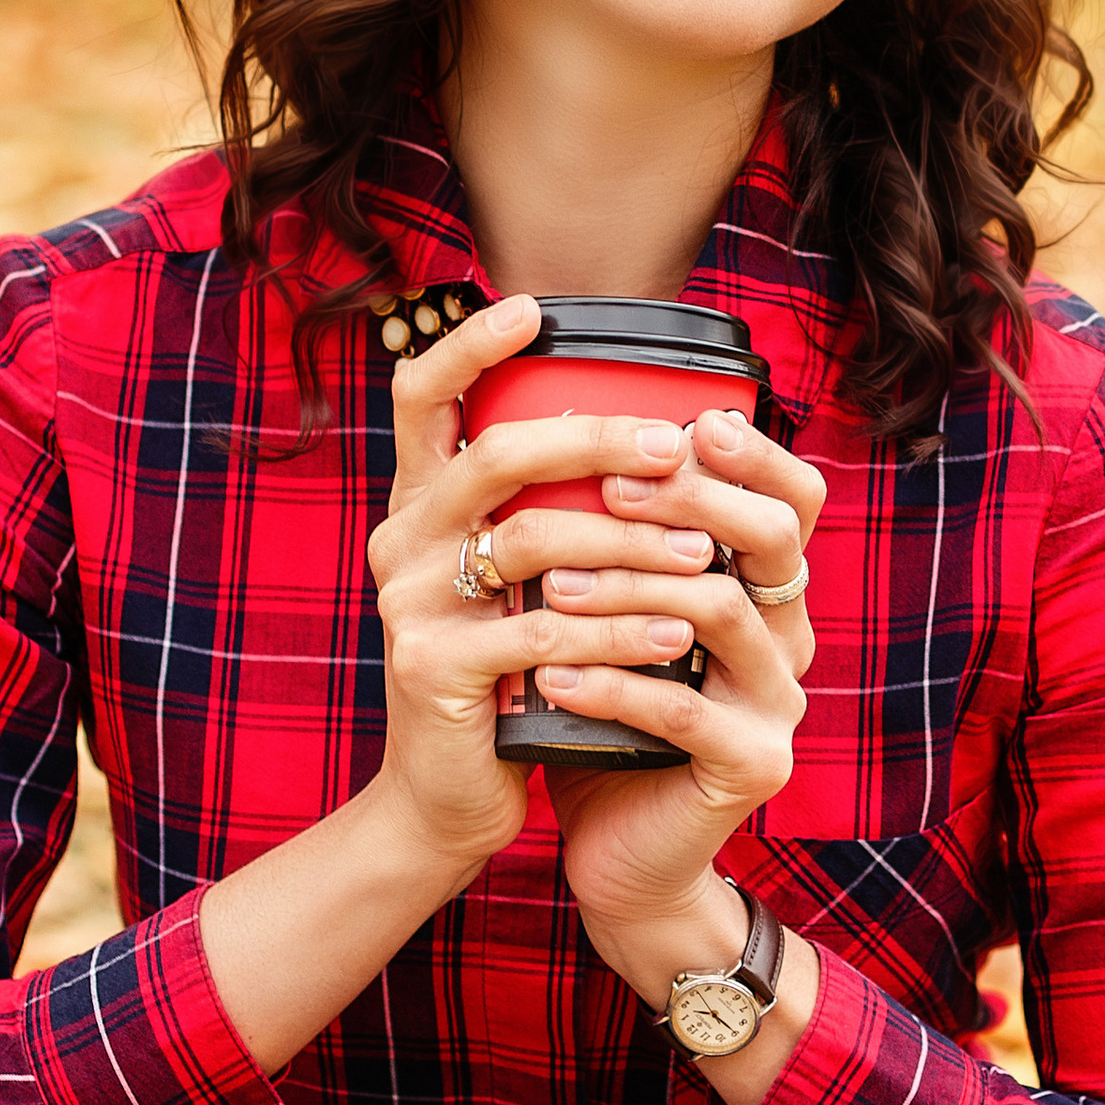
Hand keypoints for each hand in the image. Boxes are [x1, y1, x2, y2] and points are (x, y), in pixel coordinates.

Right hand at [366, 299, 792, 884]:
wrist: (445, 796)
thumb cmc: (506, 672)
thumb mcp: (515, 580)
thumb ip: (546, 509)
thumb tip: (649, 431)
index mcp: (421, 502)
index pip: (419, 396)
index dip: (468, 345)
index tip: (532, 308)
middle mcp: (401, 538)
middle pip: (493, 456)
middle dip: (592, 441)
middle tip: (674, 445)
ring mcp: (409, 603)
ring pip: (527, 543)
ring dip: (627, 545)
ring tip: (703, 557)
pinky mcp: (433, 669)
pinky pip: (540, 635)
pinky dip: (617, 631)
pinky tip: (677, 634)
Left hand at [539, 402, 823, 942]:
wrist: (622, 852)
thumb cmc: (605, 721)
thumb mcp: (610, 623)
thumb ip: (609, 544)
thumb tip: (556, 431)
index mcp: (766, 593)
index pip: (792, 499)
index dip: (751, 453)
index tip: (684, 419)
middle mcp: (788, 639)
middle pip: (774, 538)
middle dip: (692, 498)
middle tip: (613, 484)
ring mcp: (778, 705)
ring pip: (720, 612)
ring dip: (630, 585)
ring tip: (551, 582)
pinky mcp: (754, 765)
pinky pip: (683, 711)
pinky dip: (611, 684)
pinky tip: (551, 676)